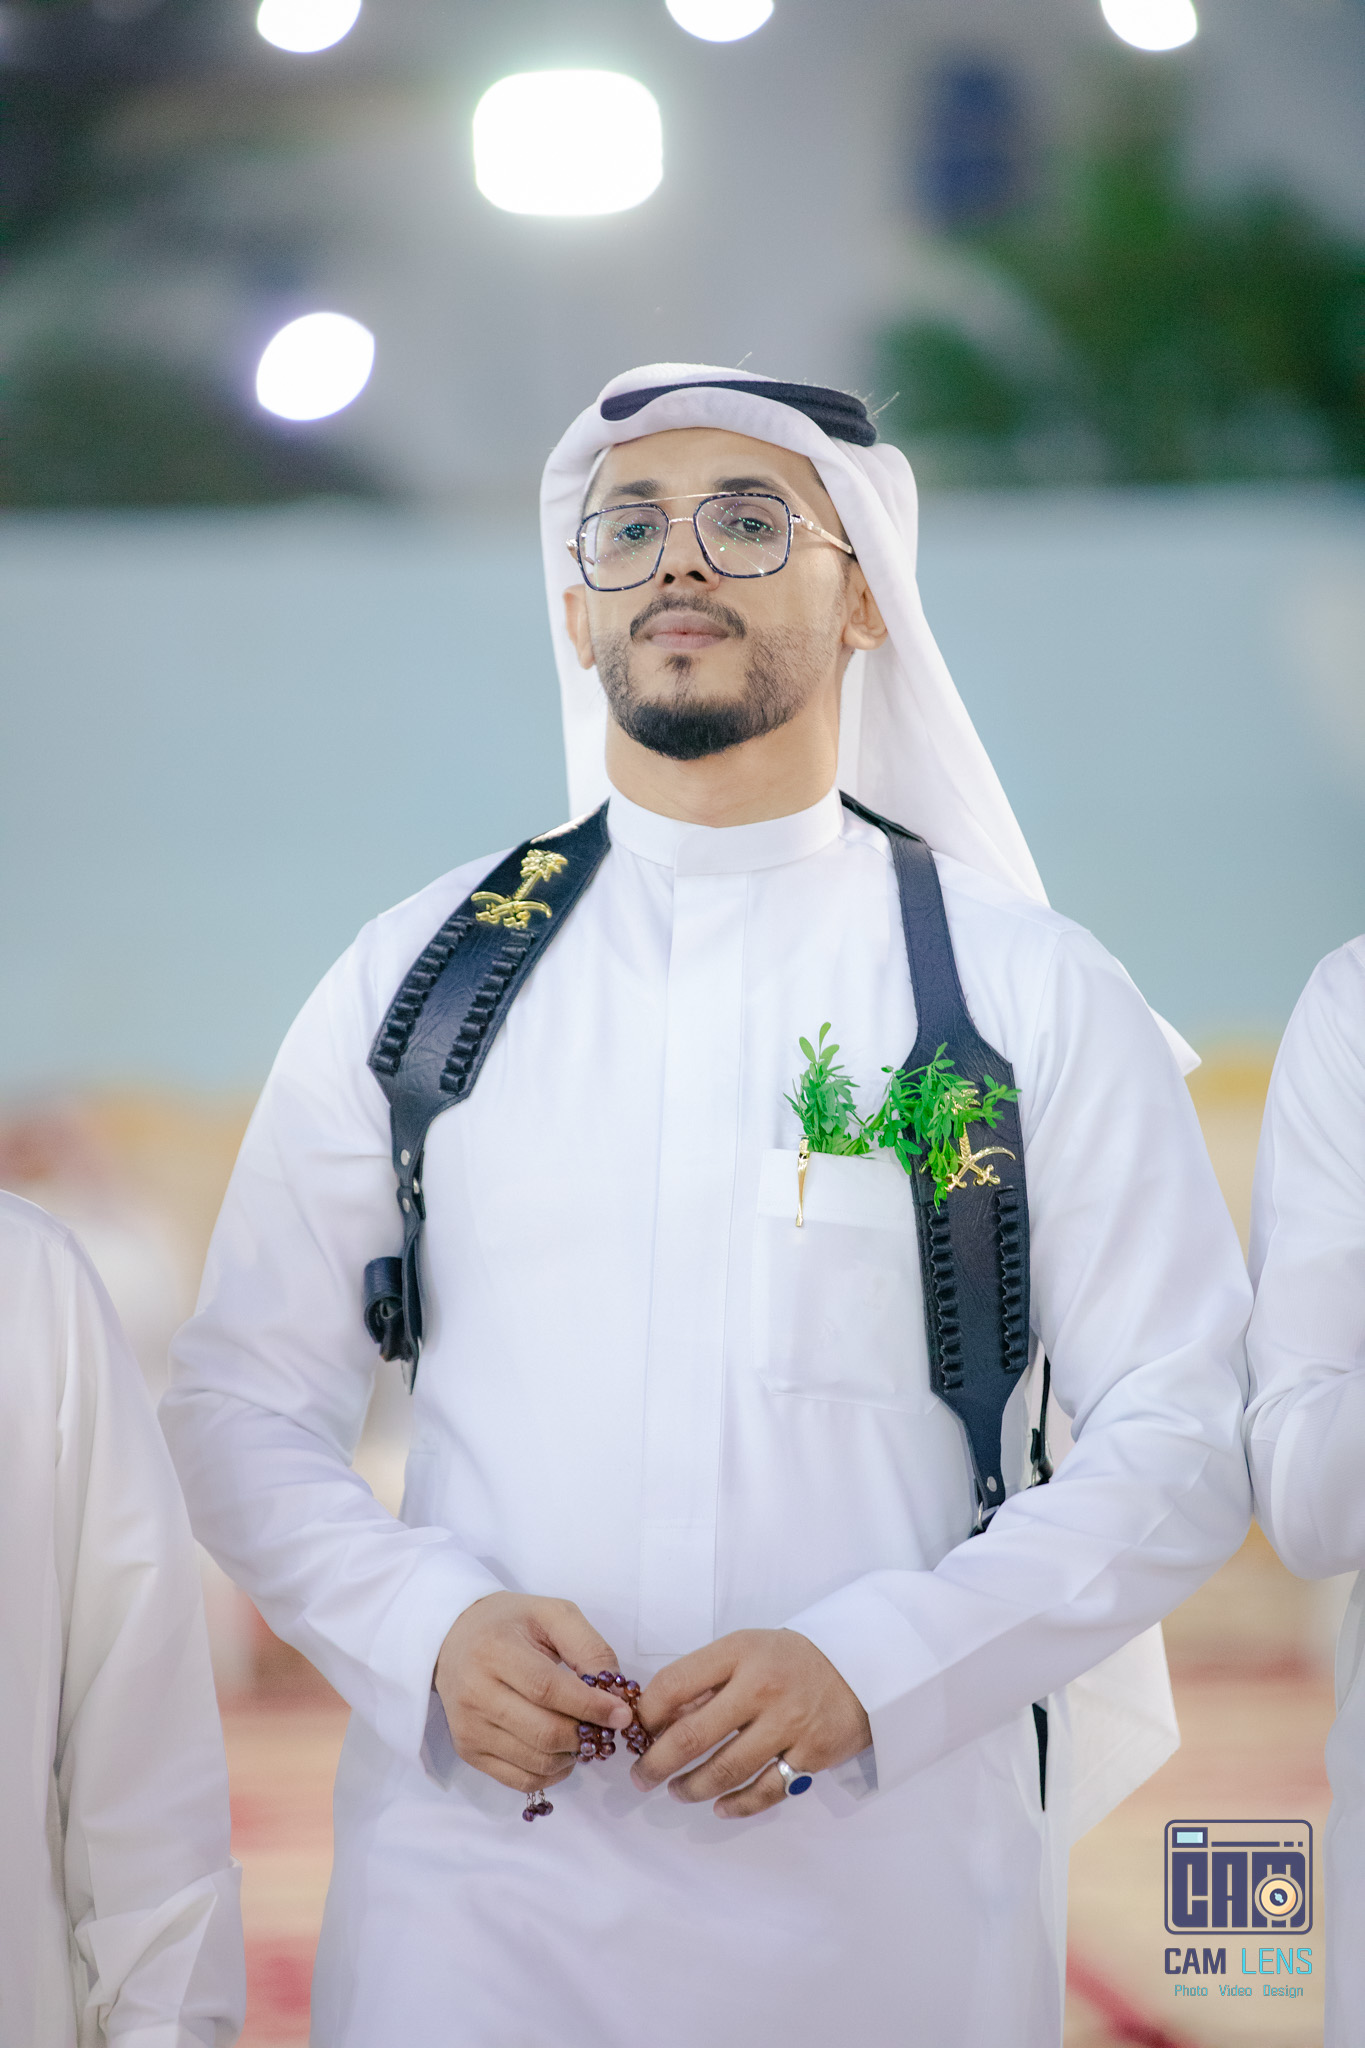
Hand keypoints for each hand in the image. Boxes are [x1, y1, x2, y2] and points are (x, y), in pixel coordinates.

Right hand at [433, 1593, 632, 1793]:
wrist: (454, 1638)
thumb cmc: (511, 1624)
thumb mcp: (552, 1615)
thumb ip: (589, 1646)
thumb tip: (615, 1693)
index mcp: (494, 1651)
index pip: (547, 1689)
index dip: (589, 1706)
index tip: (622, 1714)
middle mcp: (476, 1693)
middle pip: (543, 1732)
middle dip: (587, 1735)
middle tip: (607, 1728)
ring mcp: (469, 1728)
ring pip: (536, 1761)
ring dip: (573, 1755)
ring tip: (584, 1734)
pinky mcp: (469, 1752)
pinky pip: (521, 1780)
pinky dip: (552, 1773)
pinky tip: (562, 1751)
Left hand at [633, 1628, 870, 1818]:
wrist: (862, 1667)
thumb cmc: (790, 1660)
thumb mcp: (747, 1650)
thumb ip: (708, 1681)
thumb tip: (660, 1722)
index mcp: (739, 1653)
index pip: (675, 1684)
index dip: (647, 1714)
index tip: (638, 1731)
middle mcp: (761, 1688)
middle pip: (693, 1736)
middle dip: (657, 1763)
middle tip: (641, 1778)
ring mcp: (789, 1724)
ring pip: (725, 1770)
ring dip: (691, 1787)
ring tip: (676, 1791)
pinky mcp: (811, 1755)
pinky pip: (765, 1791)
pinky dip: (737, 1805)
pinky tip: (719, 1807)